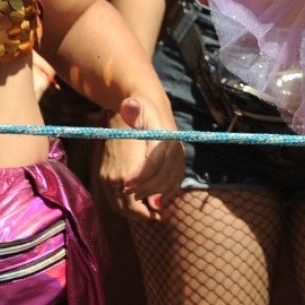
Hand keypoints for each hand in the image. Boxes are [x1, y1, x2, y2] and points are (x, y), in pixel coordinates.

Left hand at [99, 96, 185, 219]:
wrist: (154, 107)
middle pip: (164, 172)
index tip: (125, 182)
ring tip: (134, 194)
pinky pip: (176, 181)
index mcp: (164, 133)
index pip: (155, 157)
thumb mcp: (132, 105)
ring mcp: (180, 154)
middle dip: (145, 185)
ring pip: (171, 180)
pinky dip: (165, 192)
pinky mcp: (180, 161)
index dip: (141, 173)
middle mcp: (176, 144)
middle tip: (126, 190)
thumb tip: (130, 106)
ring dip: (153, 191)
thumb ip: (131, 107)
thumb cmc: (139, 108)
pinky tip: (152, 199)